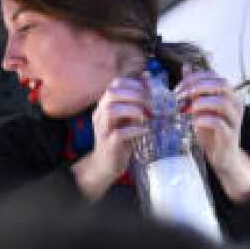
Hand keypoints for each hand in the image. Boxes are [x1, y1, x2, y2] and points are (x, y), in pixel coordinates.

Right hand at [72, 77, 150, 199]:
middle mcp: (100, 114)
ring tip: (147, 116)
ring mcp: (102, 129)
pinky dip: (135, 130)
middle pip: (111, 93)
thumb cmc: (120, 140)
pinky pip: (119, 134)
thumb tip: (149, 83)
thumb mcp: (128, 118)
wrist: (106, 165)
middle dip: (134, 94)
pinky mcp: (108, 144)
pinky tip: (145, 130)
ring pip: (111, 111)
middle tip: (150, 103)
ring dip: (133, 110)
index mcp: (104, 105)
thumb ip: (135, 103)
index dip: (133, 84)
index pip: (114, 84)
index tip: (148, 92)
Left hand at [177, 67, 249, 201]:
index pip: (215, 76)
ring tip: (187, 109)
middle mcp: (235, 104)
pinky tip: (193, 123)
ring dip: (201, 103)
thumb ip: (195, 89)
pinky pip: (218, 123)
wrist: (222, 156)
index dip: (195, 78)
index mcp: (228, 94)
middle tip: (180, 96)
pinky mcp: (230, 134)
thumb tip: (186, 67)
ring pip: (222, 102)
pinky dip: (203, 120)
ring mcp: (234, 119)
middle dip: (198, 87)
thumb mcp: (200, 107)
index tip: (178, 87)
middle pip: (221, 84)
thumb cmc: (210, 132)